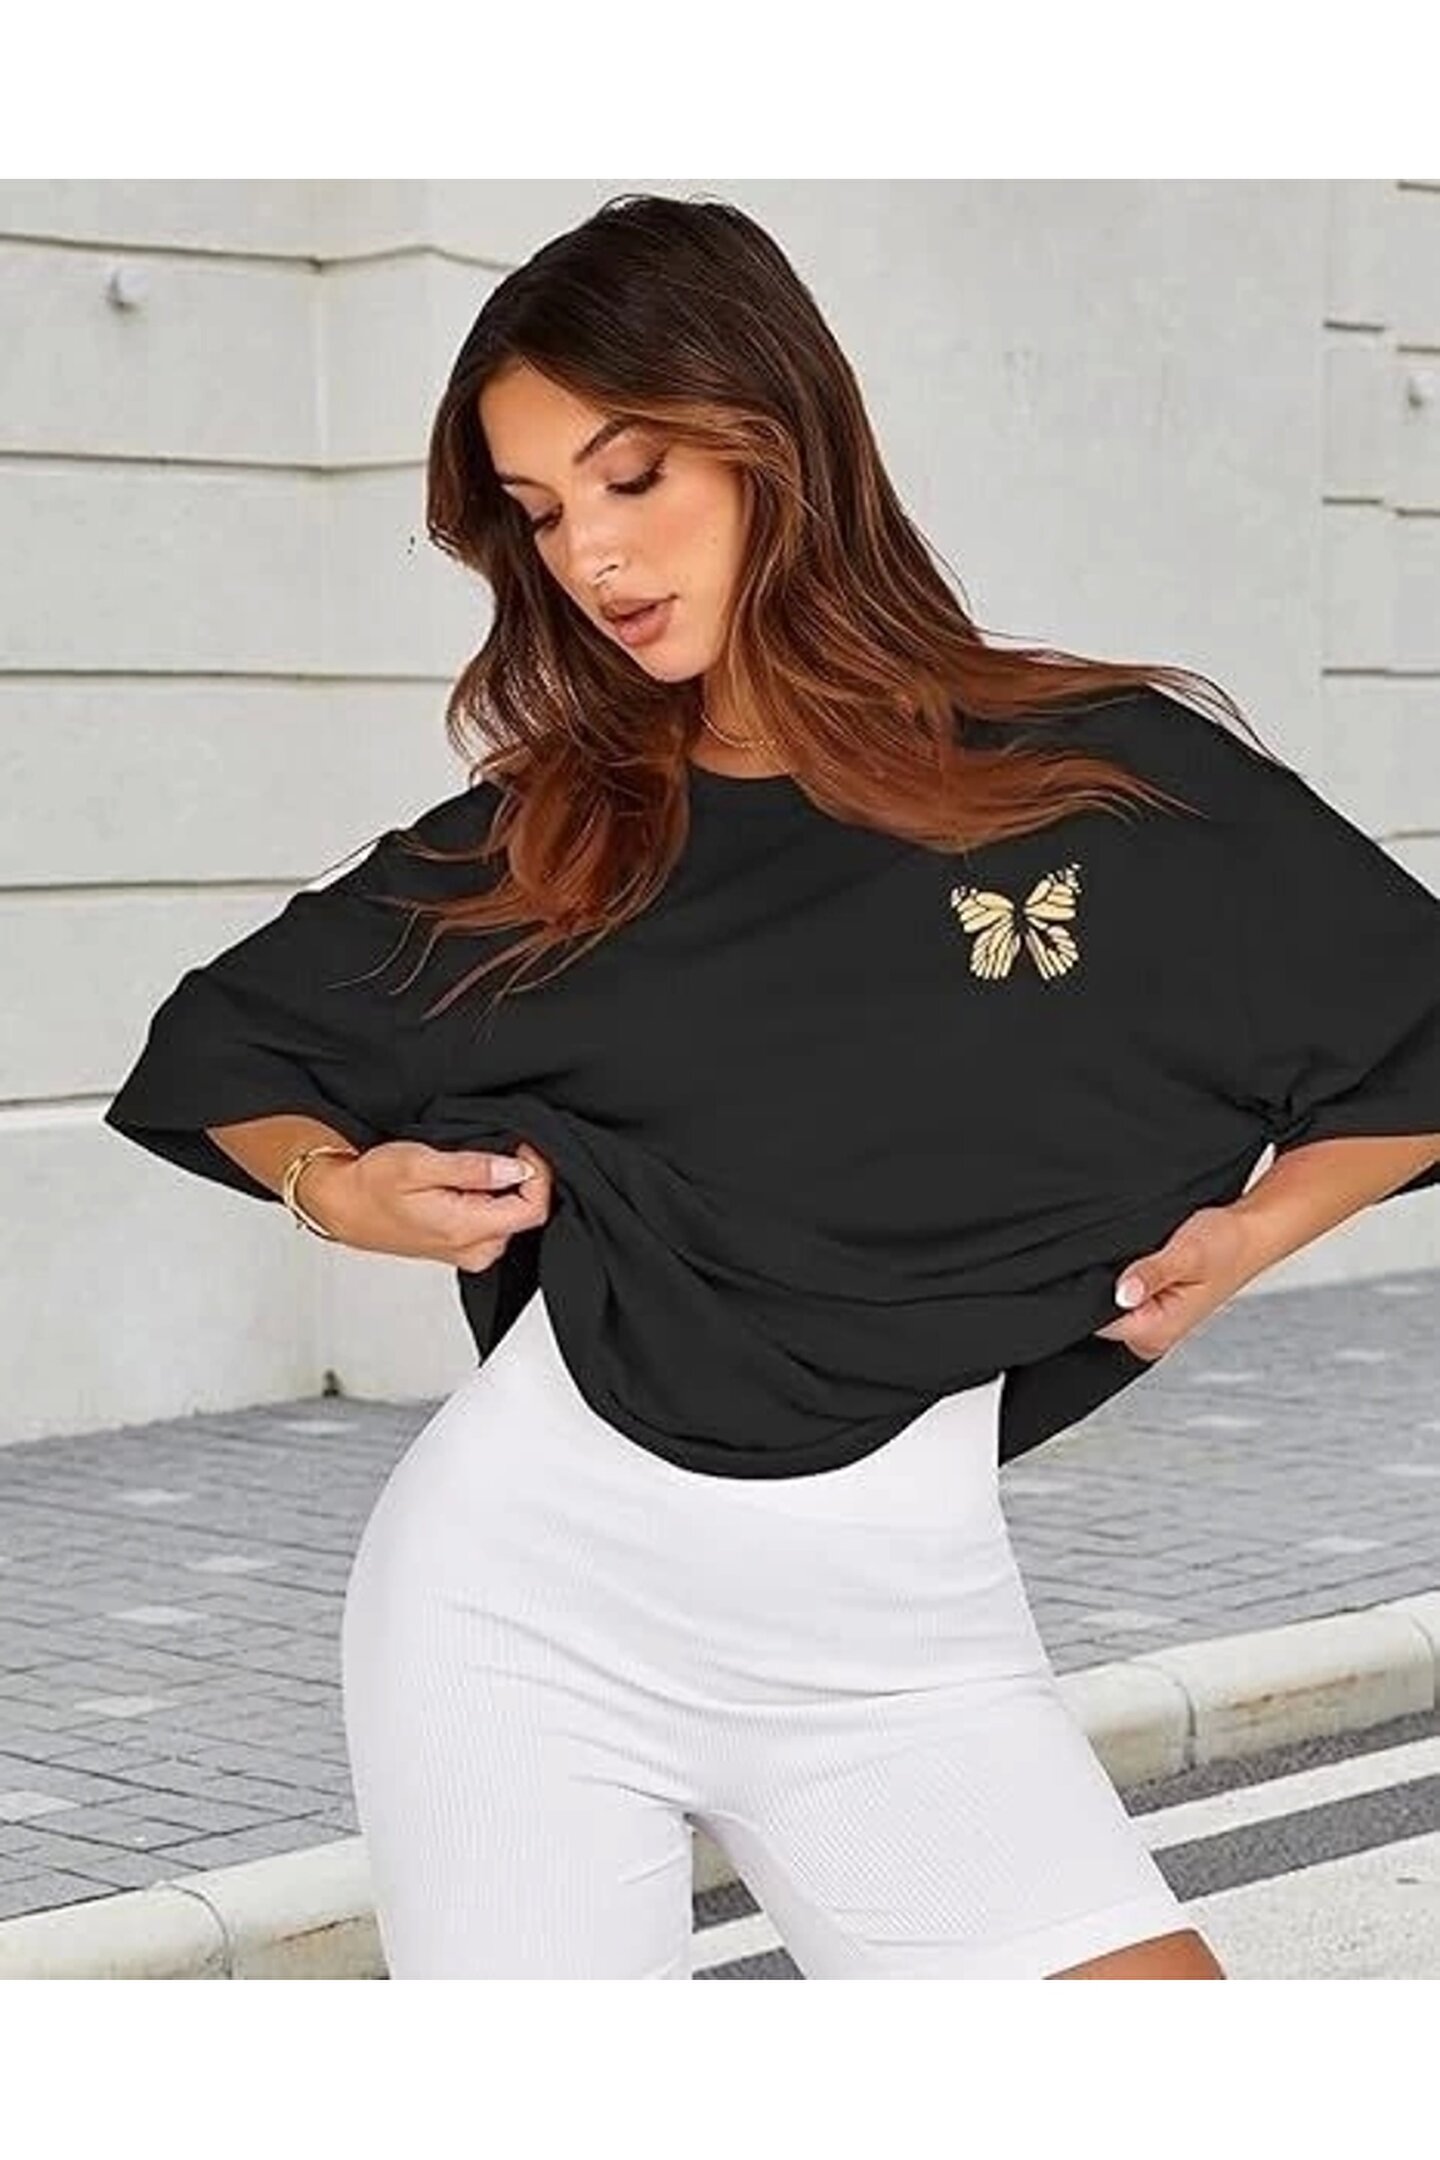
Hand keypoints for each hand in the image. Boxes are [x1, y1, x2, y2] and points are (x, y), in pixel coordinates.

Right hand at [299, 1138, 553, 1270]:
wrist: (344, 1207)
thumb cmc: (372, 1186)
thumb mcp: (421, 1164)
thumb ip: (473, 1168)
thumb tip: (517, 1168)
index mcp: (466, 1230)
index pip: (533, 1210)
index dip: (538, 1174)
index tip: (523, 1147)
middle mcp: (474, 1250)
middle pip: (526, 1213)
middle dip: (520, 1178)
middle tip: (496, 1149)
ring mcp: (470, 1253)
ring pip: (512, 1217)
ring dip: (504, 1187)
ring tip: (473, 1166)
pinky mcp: (464, 1248)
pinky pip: (495, 1222)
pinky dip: (491, 1199)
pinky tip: (466, 1184)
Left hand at [1092, 1204, 1257, 1361]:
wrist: (1249, 1234)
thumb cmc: (1227, 1244)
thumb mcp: (1186, 1253)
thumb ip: (1151, 1274)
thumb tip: (1122, 1293)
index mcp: (1159, 1333)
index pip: (1098, 1323)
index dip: (1096, 1290)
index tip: (1117, 1266)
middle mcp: (1154, 1337)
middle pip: (1100, 1315)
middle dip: (1108, 1284)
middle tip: (1142, 1258)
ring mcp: (1154, 1327)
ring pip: (1110, 1305)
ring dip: (1120, 1280)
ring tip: (1152, 1260)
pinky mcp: (1154, 1312)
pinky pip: (1123, 1300)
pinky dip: (1129, 1280)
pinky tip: (1151, 1265)